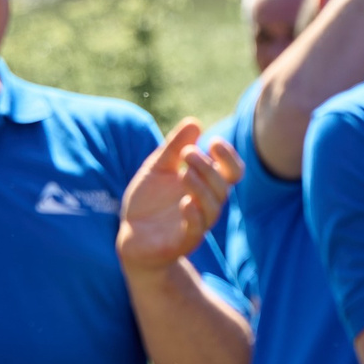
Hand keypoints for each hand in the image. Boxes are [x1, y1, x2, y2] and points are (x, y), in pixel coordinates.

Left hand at [117, 119, 242, 272]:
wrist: (131, 236)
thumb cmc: (149, 202)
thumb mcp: (157, 169)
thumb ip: (173, 148)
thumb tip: (194, 122)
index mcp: (205, 186)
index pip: (232, 172)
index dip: (229, 157)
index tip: (213, 142)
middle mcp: (206, 205)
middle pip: (223, 187)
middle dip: (208, 168)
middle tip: (187, 153)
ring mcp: (196, 224)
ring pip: (212, 207)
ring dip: (202, 188)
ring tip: (184, 173)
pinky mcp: (182, 241)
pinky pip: (196, 230)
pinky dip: (194, 216)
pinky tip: (185, 203)